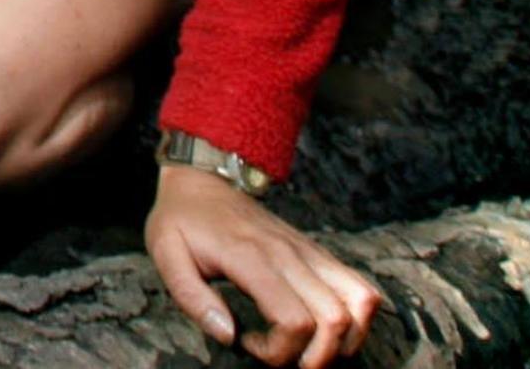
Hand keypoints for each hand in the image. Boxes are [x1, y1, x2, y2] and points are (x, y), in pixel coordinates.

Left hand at [145, 166, 384, 367]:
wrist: (204, 179)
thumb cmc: (182, 219)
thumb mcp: (166, 256)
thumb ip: (193, 299)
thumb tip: (228, 336)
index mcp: (252, 257)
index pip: (293, 320)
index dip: (277, 351)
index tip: (246, 343)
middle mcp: (291, 254)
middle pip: (336, 320)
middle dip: (316, 356)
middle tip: (281, 354)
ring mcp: (310, 252)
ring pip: (363, 302)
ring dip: (346, 339)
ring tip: (309, 346)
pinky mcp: (319, 253)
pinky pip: (361, 287)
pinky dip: (358, 318)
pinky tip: (324, 327)